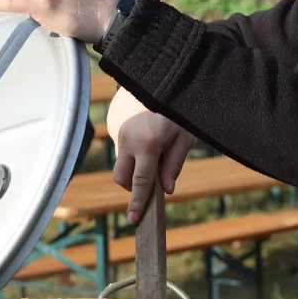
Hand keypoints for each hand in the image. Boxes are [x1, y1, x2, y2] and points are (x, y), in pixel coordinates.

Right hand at [108, 87, 194, 223]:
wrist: (155, 79)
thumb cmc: (176, 110)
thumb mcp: (184, 136)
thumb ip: (174, 164)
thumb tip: (167, 190)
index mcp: (148, 144)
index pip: (141, 183)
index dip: (138, 203)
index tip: (133, 220)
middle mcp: (128, 140)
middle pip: (122, 178)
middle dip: (133, 187)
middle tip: (151, 179)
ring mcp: (118, 132)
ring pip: (121, 163)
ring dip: (134, 166)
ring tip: (154, 147)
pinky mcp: (113, 126)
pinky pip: (122, 147)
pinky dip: (133, 149)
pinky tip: (146, 133)